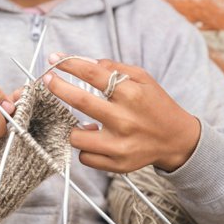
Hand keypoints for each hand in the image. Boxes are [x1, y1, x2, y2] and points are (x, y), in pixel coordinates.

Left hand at [44, 54, 200, 173]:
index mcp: (132, 95)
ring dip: (73, 127)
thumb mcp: (144, 79)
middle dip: (57, 87)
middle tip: (47, 80)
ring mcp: (120, 145)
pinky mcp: (117, 164)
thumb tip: (84, 62)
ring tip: (82, 122)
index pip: (93, 74)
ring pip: (76, 136)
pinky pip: (85, 157)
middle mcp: (125, 120)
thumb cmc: (156, 105)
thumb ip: (115, 69)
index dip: (69, 64)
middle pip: (79, 102)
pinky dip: (86, 147)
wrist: (176, 139)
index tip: (54, 59)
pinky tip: (97, 139)